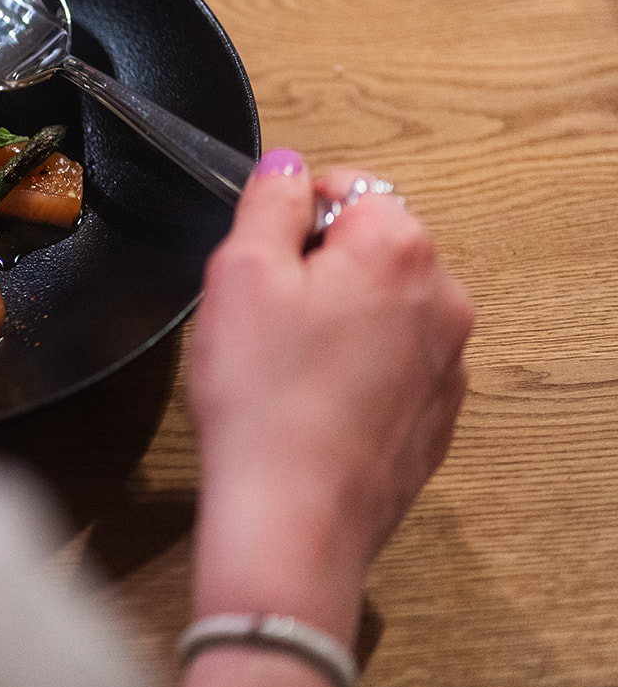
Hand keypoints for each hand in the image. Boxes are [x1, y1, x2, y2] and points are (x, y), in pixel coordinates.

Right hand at [170, 149, 472, 686]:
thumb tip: (288, 167)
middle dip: (316, 270)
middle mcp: (443, 298)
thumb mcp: (238, 273)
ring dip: (337, 322)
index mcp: (397, 248)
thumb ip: (269, 203)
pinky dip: (353, 373)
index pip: (347, 188)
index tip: (256, 263)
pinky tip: (307, 406)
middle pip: (370, 249)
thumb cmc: (261, 397)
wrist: (292, 519)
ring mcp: (448, 363)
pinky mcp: (435, 416)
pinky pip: (390, 367)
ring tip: (281, 369)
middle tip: (260, 318)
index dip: (290, 218)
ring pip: (382, 310)